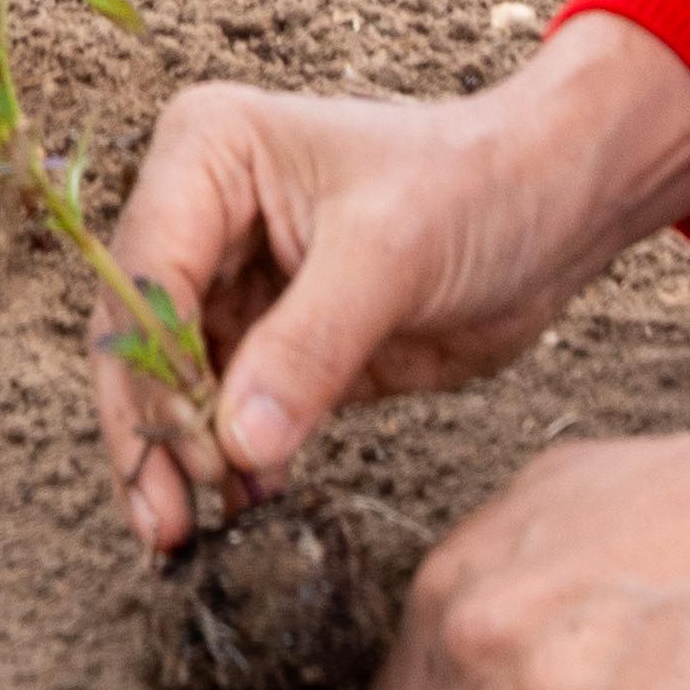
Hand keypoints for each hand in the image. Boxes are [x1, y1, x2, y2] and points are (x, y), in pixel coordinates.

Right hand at [96, 19, 689, 542]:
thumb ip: (306, 348)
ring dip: (177, 457)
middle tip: (162, 524)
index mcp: (207, 152)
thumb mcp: (388, 257)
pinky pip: (226, 409)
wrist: (551, 208)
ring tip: (187, 536)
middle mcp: (201, 211)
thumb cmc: (472, 189)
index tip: (191, 453)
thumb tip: (235, 446)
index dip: (154, 368)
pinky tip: (243, 508)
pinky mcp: (271, 340)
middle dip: (148, 427)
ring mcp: (233, 279)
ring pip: (170, 381)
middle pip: (139, 333)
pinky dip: (227, 460)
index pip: (146, 271)